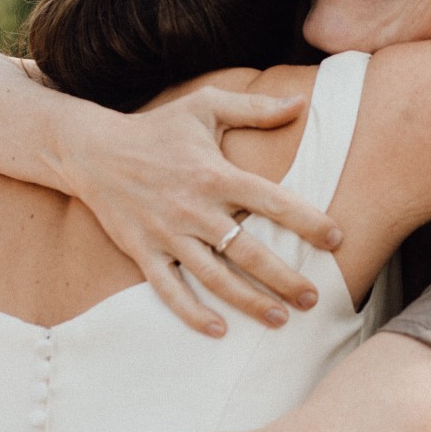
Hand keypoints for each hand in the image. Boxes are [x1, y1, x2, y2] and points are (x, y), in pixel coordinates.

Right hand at [62, 86, 343, 337]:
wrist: (94, 151)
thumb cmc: (157, 129)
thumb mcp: (205, 106)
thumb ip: (255, 108)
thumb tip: (301, 102)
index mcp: (215, 174)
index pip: (272, 201)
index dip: (308, 221)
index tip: (336, 240)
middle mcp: (194, 208)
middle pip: (248, 251)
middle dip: (284, 278)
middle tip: (313, 298)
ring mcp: (167, 234)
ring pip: (214, 277)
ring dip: (249, 301)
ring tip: (280, 318)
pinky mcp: (143, 252)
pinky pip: (169, 290)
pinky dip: (192, 312)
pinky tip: (219, 329)